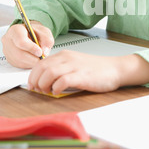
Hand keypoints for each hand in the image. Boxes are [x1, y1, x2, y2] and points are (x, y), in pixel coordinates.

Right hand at [1, 21, 53, 68]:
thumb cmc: (36, 32)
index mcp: (15, 30)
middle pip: (20, 54)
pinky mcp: (8, 58)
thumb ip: (47, 40)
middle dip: (33, 58)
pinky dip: (28, 64)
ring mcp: (6, 50)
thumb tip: (44, 52)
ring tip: (39, 58)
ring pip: (19, 61)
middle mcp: (8, 40)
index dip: (32, 48)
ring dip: (32, 62)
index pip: (21, 41)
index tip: (40, 52)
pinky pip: (18, 65)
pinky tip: (33, 59)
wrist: (29, 34)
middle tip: (42, 57)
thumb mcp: (45, 32)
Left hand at [28, 52, 148, 93]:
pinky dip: (56, 88)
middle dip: (36, 81)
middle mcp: (67, 58)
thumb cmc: (96, 69)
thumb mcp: (75, 64)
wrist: (115, 69)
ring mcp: (74, 66)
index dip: (33, 75)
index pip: (40, 63)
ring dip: (44, 85)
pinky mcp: (82, 76)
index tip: (32, 85)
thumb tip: (44, 80)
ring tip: (47, 92)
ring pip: (49, 73)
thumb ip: (61, 68)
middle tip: (38, 90)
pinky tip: (58, 92)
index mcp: (64, 55)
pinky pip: (62, 81)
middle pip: (42, 67)